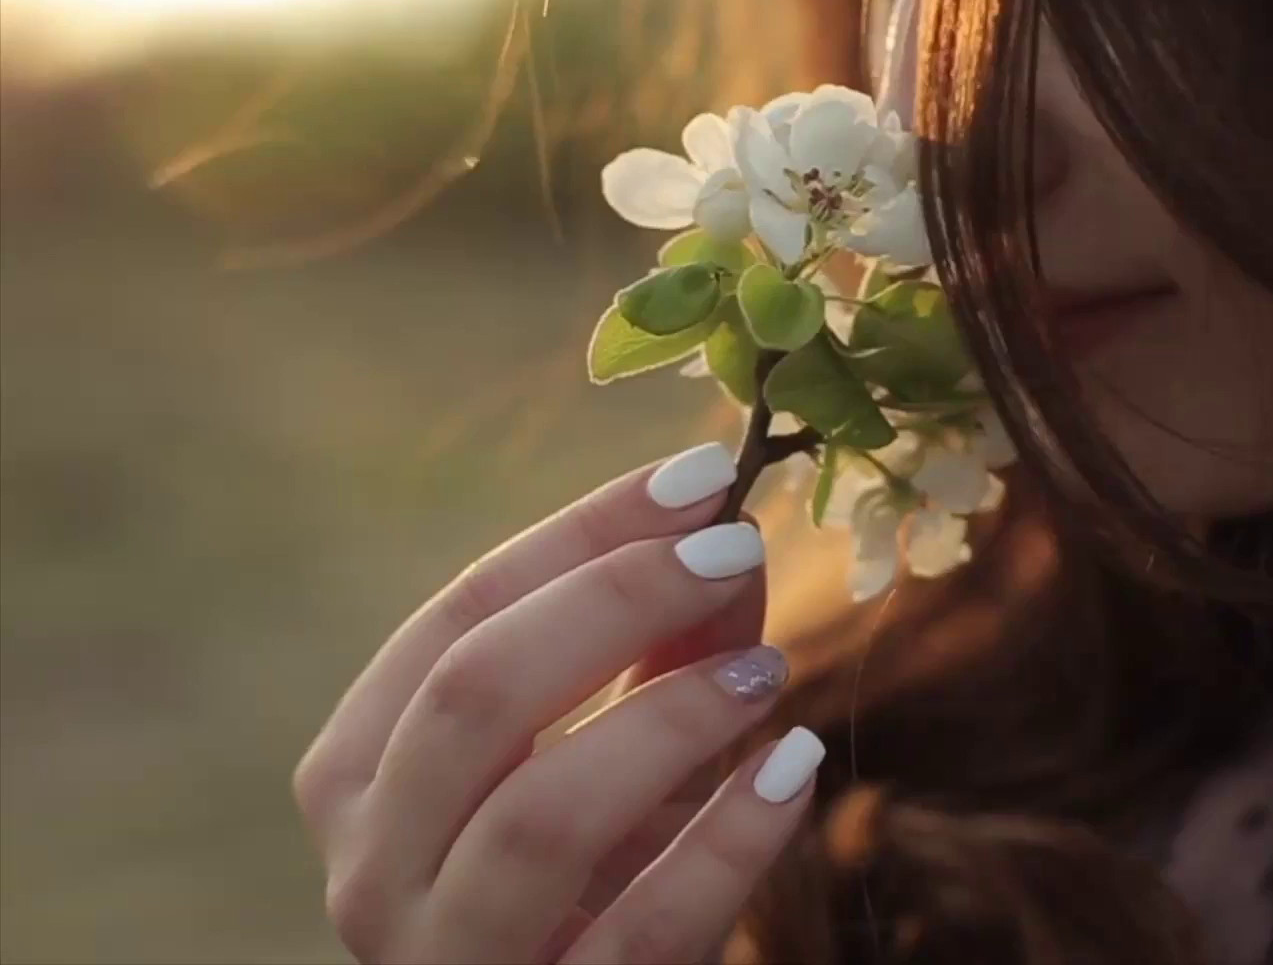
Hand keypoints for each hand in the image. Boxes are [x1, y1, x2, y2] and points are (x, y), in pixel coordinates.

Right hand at [293, 443, 823, 963]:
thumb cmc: (586, 881)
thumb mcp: (614, 755)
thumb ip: (661, 648)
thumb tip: (729, 530)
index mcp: (361, 773)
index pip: (456, 617)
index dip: (582, 535)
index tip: (701, 475)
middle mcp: (374, 865)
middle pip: (477, 694)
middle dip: (614, 601)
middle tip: (734, 547)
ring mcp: (448, 958)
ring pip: (539, 815)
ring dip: (666, 718)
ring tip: (767, 666)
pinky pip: (644, 928)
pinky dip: (726, 840)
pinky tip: (791, 768)